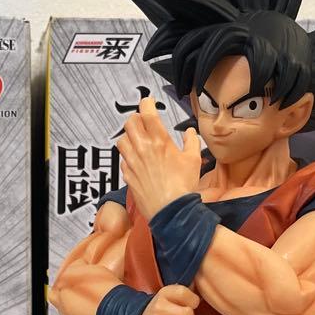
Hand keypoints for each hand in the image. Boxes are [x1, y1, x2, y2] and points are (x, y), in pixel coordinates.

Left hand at [117, 97, 202, 221]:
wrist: (171, 211)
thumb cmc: (183, 187)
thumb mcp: (194, 160)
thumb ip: (191, 142)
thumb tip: (189, 132)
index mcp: (159, 141)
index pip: (147, 113)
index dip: (146, 103)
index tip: (149, 102)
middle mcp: (142, 149)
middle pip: (129, 123)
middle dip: (136, 119)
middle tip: (143, 123)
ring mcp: (132, 163)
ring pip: (121, 141)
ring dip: (128, 137)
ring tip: (137, 141)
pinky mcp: (128, 176)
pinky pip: (123, 161)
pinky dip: (128, 158)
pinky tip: (137, 162)